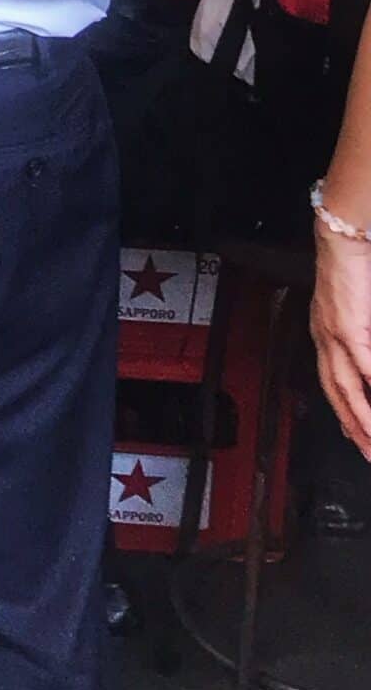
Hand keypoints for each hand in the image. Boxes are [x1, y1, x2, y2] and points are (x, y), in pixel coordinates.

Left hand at [312, 226, 370, 460]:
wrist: (342, 237)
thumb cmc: (352, 269)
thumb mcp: (356, 312)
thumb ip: (362, 341)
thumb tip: (368, 369)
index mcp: (324, 334)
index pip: (330, 383)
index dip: (342, 413)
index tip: (353, 436)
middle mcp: (323, 338)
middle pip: (336, 395)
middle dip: (353, 428)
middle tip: (368, 453)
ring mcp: (333, 334)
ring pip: (347, 389)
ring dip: (363, 419)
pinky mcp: (347, 326)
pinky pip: (362, 365)